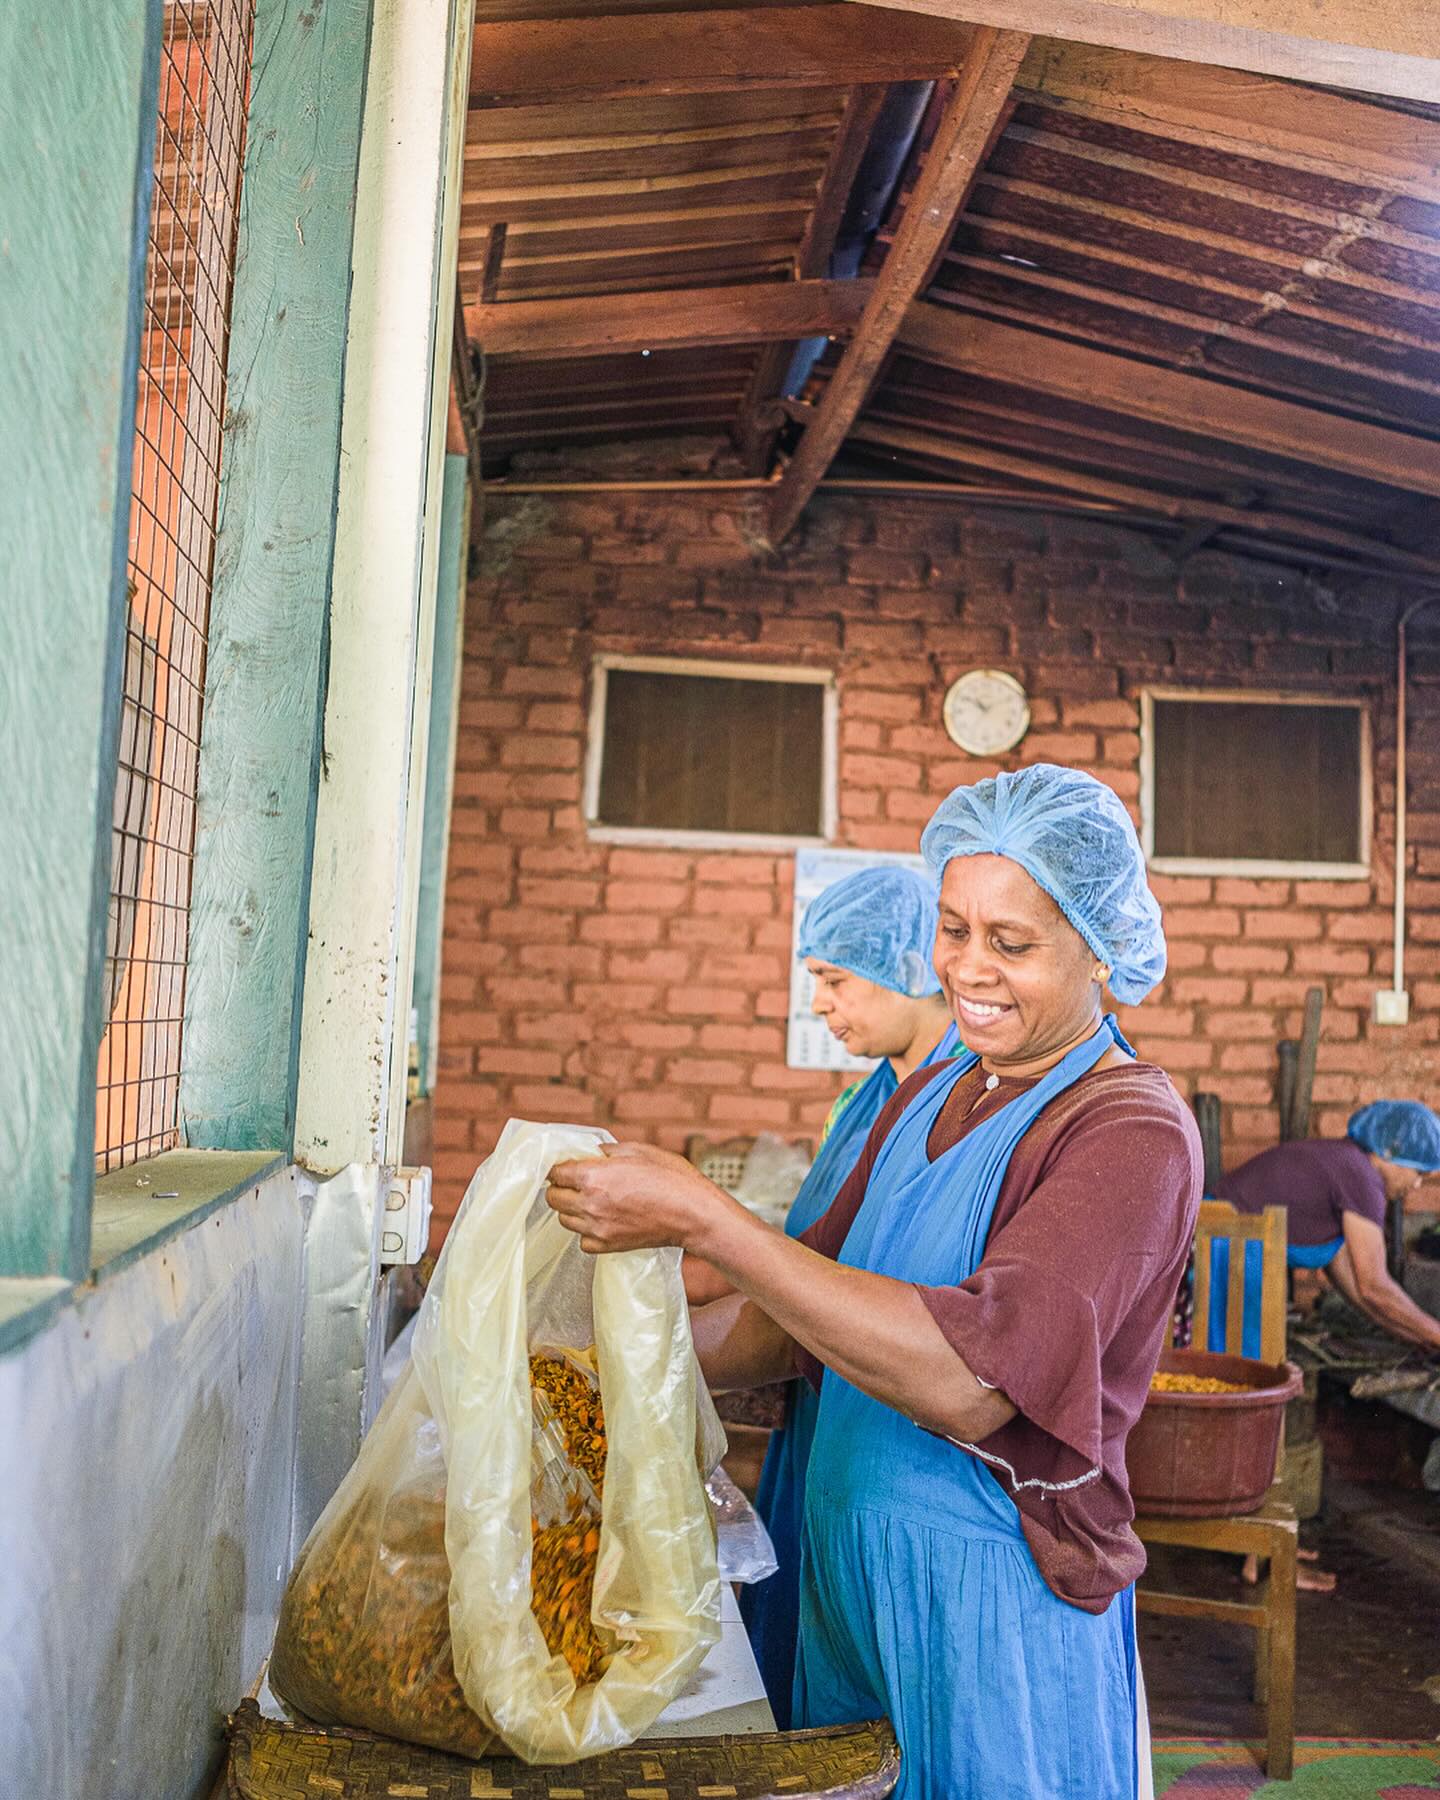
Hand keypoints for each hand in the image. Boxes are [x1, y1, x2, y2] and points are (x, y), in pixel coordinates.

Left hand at [545, 1142, 734, 1254]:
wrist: (693, 1214)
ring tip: (593, 1200)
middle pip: (553, 1198)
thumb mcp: (639, 1150)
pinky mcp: (607, 1245)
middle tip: (578, 1182)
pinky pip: (582, 1240)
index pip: (555, 1173)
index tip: (568, 1167)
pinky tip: (603, 1220)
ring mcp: (597, 1228)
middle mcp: (589, 1204)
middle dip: (562, 1187)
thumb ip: (608, 1151)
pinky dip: (587, 1231)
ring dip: (572, 1208)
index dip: (560, 1167)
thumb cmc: (671, 1178)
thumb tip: (592, 1153)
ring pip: (564, 1219)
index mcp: (593, 1176)